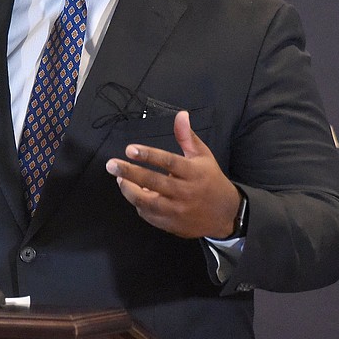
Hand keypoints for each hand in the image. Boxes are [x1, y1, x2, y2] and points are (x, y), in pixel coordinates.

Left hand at [105, 111, 240, 238]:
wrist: (226, 215)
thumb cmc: (210, 180)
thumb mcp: (203, 156)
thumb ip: (187, 136)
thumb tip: (181, 115)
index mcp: (193, 172)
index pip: (168, 162)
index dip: (148, 155)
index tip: (130, 149)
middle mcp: (186, 192)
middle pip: (154, 181)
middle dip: (130, 172)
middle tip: (111, 164)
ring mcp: (178, 210)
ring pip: (148, 202)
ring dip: (129, 190)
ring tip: (119, 178)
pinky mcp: (172, 224)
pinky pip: (150, 215)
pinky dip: (138, 205)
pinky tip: (132, 193)